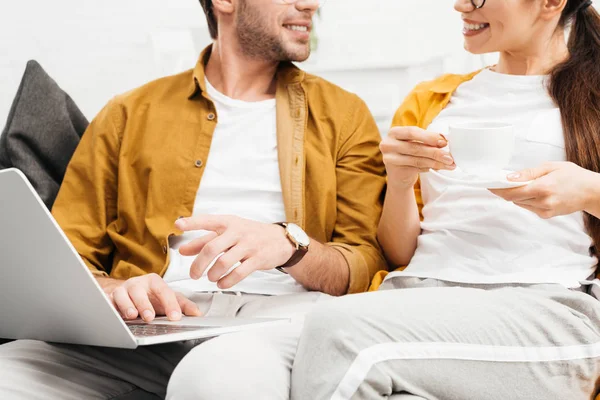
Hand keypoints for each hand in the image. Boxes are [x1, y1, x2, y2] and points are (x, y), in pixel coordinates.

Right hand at [97, 274, 201, 321]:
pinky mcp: (109, 298)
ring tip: (133, 316)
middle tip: (150, 317)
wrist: (129, 292)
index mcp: (153, 281)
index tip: (175, 317)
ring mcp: (121, 290)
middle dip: (144, 304)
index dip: (170, 304)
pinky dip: (109, 308)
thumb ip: (183, 305)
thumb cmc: (150, 295)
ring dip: (126, 306)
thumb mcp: (168, 298)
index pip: (163, 290)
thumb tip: (197, 313)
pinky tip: (114, 316)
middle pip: (139, 291)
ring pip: (121, 294)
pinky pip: (107, 302)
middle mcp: (136, 284)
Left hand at [175, 215, 295, 289]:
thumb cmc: (249, 234)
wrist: (279, 240)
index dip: (192, 222)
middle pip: (212, 248)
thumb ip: (204, 241)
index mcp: (228, 222)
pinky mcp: (258, 259)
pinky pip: (239, 273)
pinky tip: (221, 283)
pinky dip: (226, 281)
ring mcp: (249, 245)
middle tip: (193, 274)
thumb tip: (182, 250)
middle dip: (199, 264)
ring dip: (212, 274)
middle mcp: (237, 232)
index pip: (207, 221)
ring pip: (224, 263)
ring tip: (210, 278)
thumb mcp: (227, 233)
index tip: (178, 224)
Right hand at [380, 126, 455, 189]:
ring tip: (449, 164)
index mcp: (394, 132)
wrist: (399, 175)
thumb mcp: (415, 142)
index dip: (429, 137)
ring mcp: (390, 159)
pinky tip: (438, 167)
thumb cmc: (409, 154)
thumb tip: (443, 141)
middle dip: (435, 152)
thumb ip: (426, 140)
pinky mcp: (396, 171)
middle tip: (449, 156)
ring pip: (417, 160)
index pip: (412, 132)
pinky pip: (416, 169)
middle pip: (415, 147)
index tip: (444, 142)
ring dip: (436, 162)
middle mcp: (388, 145)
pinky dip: (430, 168)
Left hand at [489, 162, 598, 218]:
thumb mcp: (550, 167)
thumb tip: (509, 177)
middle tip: (501, 181)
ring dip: (517, 195)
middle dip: (505, 190)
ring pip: (519, 203)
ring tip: (526, 184)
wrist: (592, 192)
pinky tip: (536, 192)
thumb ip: (528, 173)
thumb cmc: (574, 176)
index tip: (488, 184)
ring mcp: (544, 211)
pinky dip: (526, 200)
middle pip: (513, 198)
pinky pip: (529, 207)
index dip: (497, 189)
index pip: (511, 192)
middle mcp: (542, 202)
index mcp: (542, 188)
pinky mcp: (546, 216)